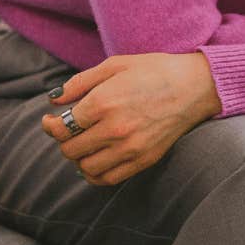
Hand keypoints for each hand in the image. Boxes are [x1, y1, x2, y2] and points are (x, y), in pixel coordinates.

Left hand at [40, 51, 222, 185]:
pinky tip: (95, 159)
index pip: (62, 127)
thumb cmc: (152, 71)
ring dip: (78, 157)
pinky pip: (109, 179)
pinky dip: (95, 174)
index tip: (50, 120)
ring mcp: (130, 148)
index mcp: (103, 102)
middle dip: (63, 140)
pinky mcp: (144, 160)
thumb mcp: (112, 66)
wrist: (194, 87)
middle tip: (67, 130)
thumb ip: (78, 83)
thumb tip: (53, 99)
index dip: (50, 125)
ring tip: (82, 144)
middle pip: (70, 149)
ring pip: (86, 168)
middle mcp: (114, 129)